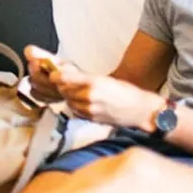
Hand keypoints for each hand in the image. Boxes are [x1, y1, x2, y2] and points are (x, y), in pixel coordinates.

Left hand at [25, 45, 160, 128]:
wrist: (140, 111)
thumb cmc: (127, 93)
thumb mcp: (107, 80)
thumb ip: (86, 79)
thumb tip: (66, 76)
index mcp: (95, 82)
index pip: (66, 78)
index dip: (56, 76)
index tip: (52, 74)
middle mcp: (90, 96)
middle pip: (64, 90)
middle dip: (62, 85)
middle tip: (62, 81)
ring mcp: (89, 109)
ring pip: (68, 101)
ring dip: (68, 96)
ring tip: (77, 92)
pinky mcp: (91, 118)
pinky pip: (75, 110)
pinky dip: (75, 105)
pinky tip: (82, 102)